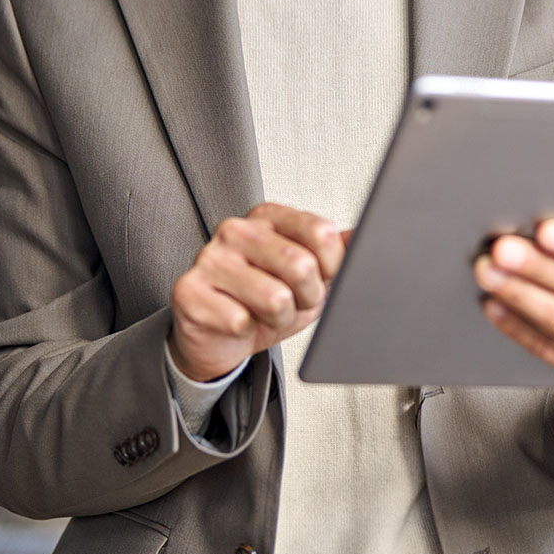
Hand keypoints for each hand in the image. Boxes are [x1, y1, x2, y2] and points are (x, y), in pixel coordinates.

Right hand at [168, 203, 347, 381]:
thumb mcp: (311, 276)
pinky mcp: (188, 290)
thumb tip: (364, 235)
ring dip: (280, 319)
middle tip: (294, 302)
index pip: (321, 232)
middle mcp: (236, 229)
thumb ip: (338, 252)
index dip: (333, 268)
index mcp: (268, 216)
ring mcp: (209, 257)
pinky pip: (240, 321)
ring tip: (267, 314)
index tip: (324, 278)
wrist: (219, 337)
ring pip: (274, 298)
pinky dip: (247, 332)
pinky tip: (238, 322)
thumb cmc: (265, 301)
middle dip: (308, 297)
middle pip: (301, 265)